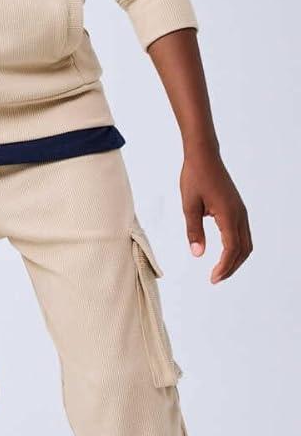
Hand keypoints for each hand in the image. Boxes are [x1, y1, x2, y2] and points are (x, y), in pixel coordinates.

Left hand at [180, 148, 252, 282]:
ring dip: (235, 259)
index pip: (232, 248)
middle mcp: (239, 214)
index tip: (213, 278)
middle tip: (215, 279)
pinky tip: (224, 252)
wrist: (204, 156)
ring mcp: (241, 211)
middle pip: (243, 249)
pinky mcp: (237, 209)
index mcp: (228, 214)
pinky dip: (236, 247)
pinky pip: (243, 233)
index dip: (224, 266)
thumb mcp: (189, 205)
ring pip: (246, 243)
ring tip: (220, 270)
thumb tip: (198, 253)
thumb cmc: (195, 177)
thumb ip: (193, 230)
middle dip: (231, 267)